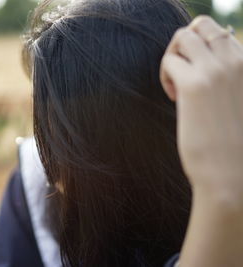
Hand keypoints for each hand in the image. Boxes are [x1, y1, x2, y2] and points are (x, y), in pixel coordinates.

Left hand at [160, 16, 242, 201]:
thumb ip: (226, 77)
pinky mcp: (195, 84)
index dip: (200, 50)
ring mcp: (217, 70)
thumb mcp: (235, 99)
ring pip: (183, 36)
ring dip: (173, 57)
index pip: (220, 33)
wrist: (230, 172)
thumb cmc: (230, 141)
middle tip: (182, 72)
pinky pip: (170, 60)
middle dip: (184, 44)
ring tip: (177, 85)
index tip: (199, 76)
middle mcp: (237, 60)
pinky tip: (175, 97)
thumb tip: (200, 61)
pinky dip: (166, 76)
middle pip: (201, 24)